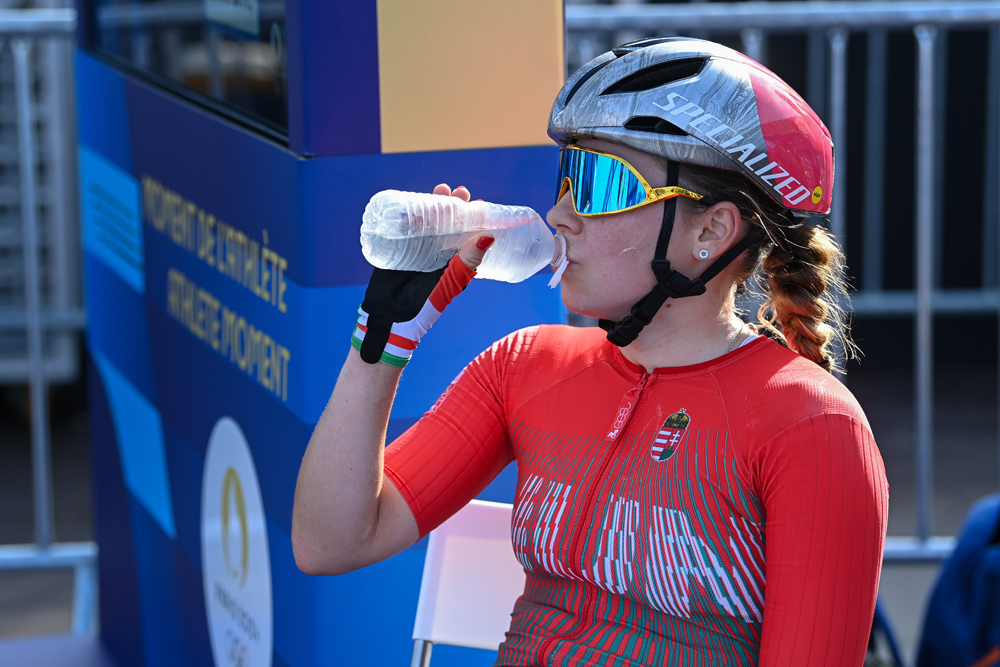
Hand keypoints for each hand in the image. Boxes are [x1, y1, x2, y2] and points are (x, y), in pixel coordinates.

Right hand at [351, 184, 494, 364]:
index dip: (474, 220)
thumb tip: (489, 236)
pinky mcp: (400, 248)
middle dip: (454, 206)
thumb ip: (466, 262)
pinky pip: (406, 228)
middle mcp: (439, 254)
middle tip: (458, 191)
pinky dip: (411, 213)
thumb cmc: (424, 306)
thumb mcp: (449, 282)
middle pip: (449, 224)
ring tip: (441, 189)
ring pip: (430, 222)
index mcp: (456, 263)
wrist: (389, 318)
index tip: (480, 202)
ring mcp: (419, 250)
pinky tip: (414, 200)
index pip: (469, 237)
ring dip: (435, 204)